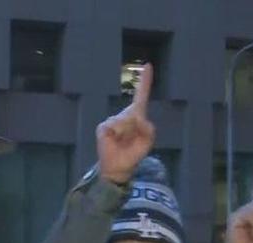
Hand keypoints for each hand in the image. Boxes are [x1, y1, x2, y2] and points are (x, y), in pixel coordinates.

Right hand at [97, 64, 155, 183]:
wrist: (119, 167)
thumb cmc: (134, 153)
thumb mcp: (147, 142)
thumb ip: (149, 130)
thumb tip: (138, 118)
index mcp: (136, 116)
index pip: (141, 95)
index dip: (145, 81)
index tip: (148, 65)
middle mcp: (124, 115)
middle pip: (135, 112)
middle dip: (136, 127)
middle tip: (131, 141)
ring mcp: (112, 120)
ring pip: (124, 120)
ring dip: (127, 134)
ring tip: (122, 142)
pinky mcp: (104, 127)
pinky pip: (114, 126)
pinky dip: (117, 135)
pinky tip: (114, 141)